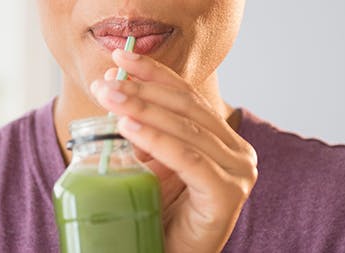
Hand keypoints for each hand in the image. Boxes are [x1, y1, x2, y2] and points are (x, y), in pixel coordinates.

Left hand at [90, 49, 257, 252]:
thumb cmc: (160, 213)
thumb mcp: (150, 164)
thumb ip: (145, 133)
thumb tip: (115, 97)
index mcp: (221, 139)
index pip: (187, 96)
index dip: (155, 73)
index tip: (121, 58)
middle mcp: (236, 151)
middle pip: (187, 108)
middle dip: (144, 89)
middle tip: (107, 81)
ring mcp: (237, 172)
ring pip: (186, 129)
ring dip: (144, 109)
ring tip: (111, 98)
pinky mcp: (227, 194)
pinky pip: (189, 160)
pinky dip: (158, 141)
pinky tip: (129, 128)